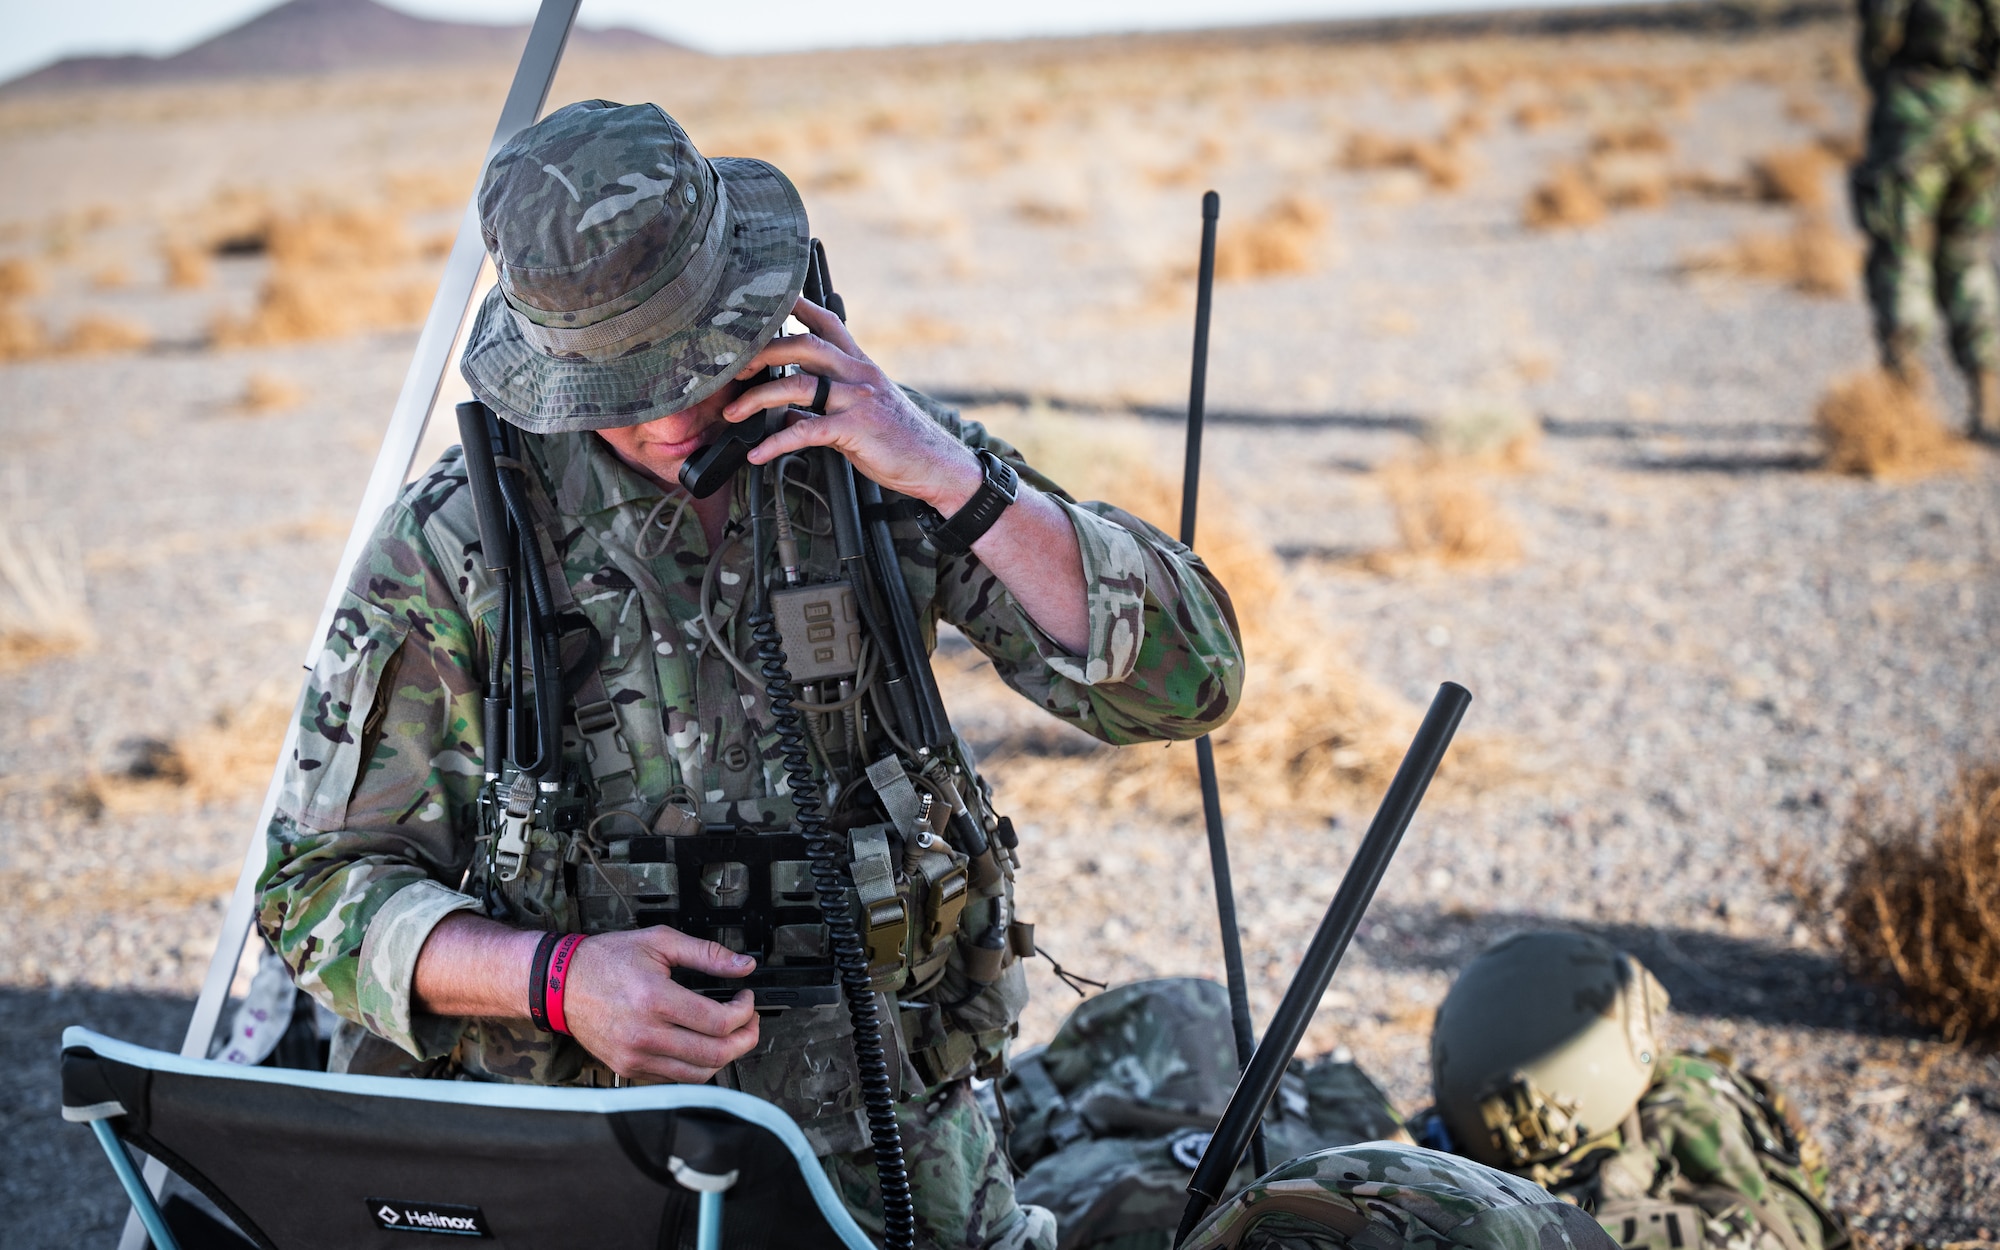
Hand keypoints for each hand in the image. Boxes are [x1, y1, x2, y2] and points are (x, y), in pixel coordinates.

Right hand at [561, 926, 761, 1082]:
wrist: (560, 984)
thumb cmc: (606, 960)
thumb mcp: (659, 942)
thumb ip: (706, 954)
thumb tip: (743, 966)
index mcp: (655, 999)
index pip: (719, 1022)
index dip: (745, 1012)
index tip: (746, 999)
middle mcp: (645, 1034)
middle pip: (715, 1054)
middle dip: (745, 1038)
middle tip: (749, 1021)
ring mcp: (636, 1057)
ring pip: (699, 1074)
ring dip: (725, 1057)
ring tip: (730, 1035)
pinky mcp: (629, 1069)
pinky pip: (675, 1079)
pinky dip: (697, 1066)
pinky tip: (701, 1045)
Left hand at [724, 297, 983, 513]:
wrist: (935, 465)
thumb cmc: (899, 439)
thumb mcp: (861, 411)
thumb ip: (824, 404)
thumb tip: (786, 410)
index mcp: (859, 364)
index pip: (826, 321)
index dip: (795, 304)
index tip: (766, 297)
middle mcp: (858, 374)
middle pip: (803, 345)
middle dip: (763, 351)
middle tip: (733, 366)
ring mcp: (857, 399)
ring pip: (798, 385)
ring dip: (758, 398)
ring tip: (732, 412)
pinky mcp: (855, 429)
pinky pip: (805, 430)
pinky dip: (776, 442)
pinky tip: (758, 453)